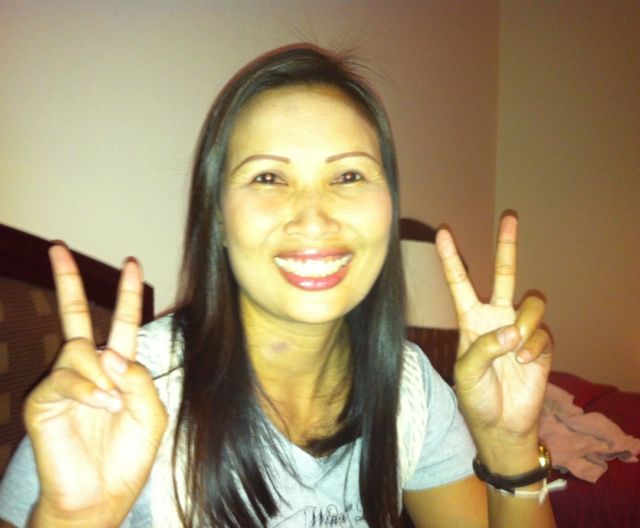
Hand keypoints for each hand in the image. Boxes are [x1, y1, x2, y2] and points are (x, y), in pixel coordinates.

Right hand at [24, 245, 166, 526]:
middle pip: (76, 316)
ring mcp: (63, 382)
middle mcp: (88, 368)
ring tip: (111, 404)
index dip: (126, 294)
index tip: (132, 263)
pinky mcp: (44, 400)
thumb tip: (112, 355)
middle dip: (68, 281)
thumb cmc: (128, 455)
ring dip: (102, 375)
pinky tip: (101, 406)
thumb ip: (140, 380)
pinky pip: (67, 378)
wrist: (102, 494)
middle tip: (59, 246)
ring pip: (79, 350)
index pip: (122, 324)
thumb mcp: (151, 414)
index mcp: (117, 368)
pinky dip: (89, 390)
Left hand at [436, 215, 551, 468]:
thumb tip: (513, 331)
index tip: (442, 232)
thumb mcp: (466, 372)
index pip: (459, 282)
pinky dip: (534, 348)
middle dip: (507, 245)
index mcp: (470, 319)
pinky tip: (524, 365)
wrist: (500, 423)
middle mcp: (496, 316)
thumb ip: (484, 348)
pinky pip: (543, 333)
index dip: (451, 258)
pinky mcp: (542, 344)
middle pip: (504, 273)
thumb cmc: (476, 396)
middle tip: (509, 217)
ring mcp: (520, 328)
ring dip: (526, 323)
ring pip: (533, 302)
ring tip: (515, 347)